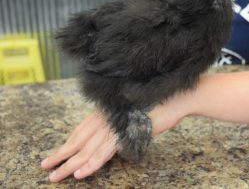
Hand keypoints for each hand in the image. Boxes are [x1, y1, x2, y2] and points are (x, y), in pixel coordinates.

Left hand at [41, 93, 191, 182]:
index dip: (67, 143)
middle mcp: (106, 116)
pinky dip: (92, 164)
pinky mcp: (125, 131)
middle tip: (46, 168)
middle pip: (79, 140)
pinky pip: (104, 151)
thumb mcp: (134, 112)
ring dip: (70, 165)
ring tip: (56, 177)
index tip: (57, 154)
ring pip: (87, 148)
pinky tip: (81, 174)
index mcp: (106, 110)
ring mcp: (115, 123)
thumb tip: (114, 135)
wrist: (175, 98)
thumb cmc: (158, 104)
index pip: (81, 130)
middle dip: (61, 156)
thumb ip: (119, 122)